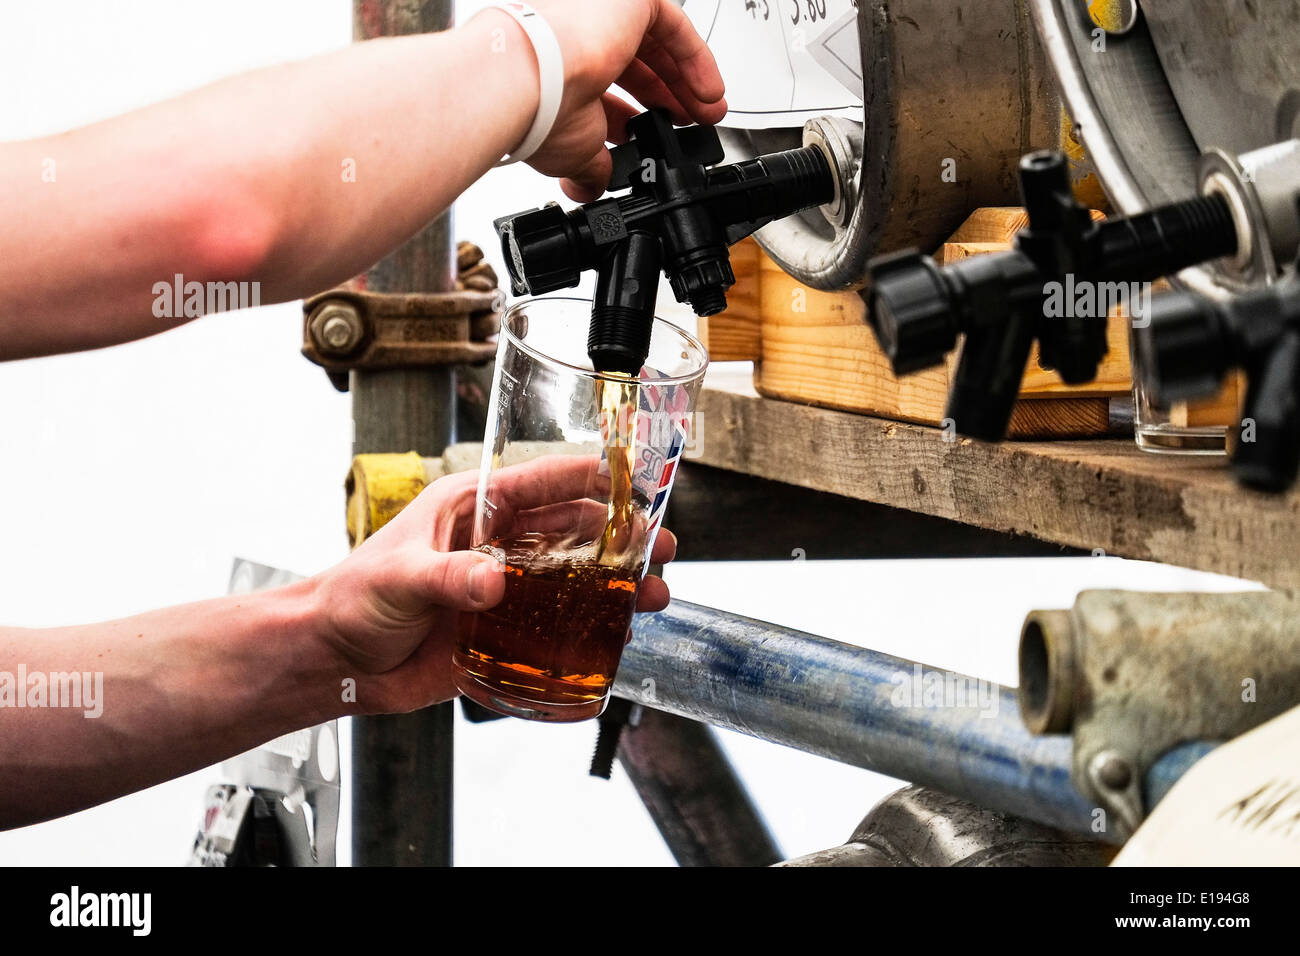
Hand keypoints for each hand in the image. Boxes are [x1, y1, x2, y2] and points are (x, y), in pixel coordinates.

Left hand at [313, 456, 676, 713]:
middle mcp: (496, 544)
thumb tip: (493, 582)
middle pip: (574, 529)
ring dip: (615, 585)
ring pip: (574, 578)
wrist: (333, 661)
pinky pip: (556, 628)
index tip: (637, 480)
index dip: (593, 477)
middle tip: (660, 548)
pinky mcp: (502, 634)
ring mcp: (503, 589)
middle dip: (621, 536)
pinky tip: (616, 637)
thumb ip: (448, 576)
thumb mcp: (399, 577)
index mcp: (473, 508)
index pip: (544, 481)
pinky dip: (589, 630)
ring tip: (653, 596)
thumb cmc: (352, 600)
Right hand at [482, 0, 726, 200]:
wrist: (530, 76)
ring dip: (686, 82)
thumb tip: (589, 189)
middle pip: (635, 62)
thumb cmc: (536, 107)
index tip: (651, 137)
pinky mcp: (630, 1)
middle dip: (668, 98)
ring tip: (707, 114)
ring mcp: (603, 13)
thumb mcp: (573, 150)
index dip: (633, 114)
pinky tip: (708, 93)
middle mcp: (578, 34)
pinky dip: (696, 60)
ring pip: (657, 42)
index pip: (603, 85)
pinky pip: (673, 26)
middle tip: (690, 124)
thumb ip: (590, 166)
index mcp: (558, 64)